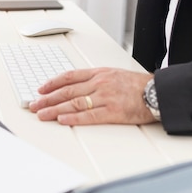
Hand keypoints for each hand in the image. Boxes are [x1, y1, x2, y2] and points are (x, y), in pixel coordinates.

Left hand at [28, 67, 156, 125]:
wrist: (156, 92)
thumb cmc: (136, 85)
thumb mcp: (112, 74)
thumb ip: (94, 79)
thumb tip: (74, 86)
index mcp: (98, 73)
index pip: (69, 76)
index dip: (52, 83)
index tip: (40, 89)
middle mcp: (99, 83)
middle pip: (67, 91)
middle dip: (47, 98)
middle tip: (34, 104)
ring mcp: (105, 97)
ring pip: (74, 103)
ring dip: (55, 109)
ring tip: (42, 114)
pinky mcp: (113, 111)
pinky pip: (89, 115)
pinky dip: (74, 117)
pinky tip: (62, 119)